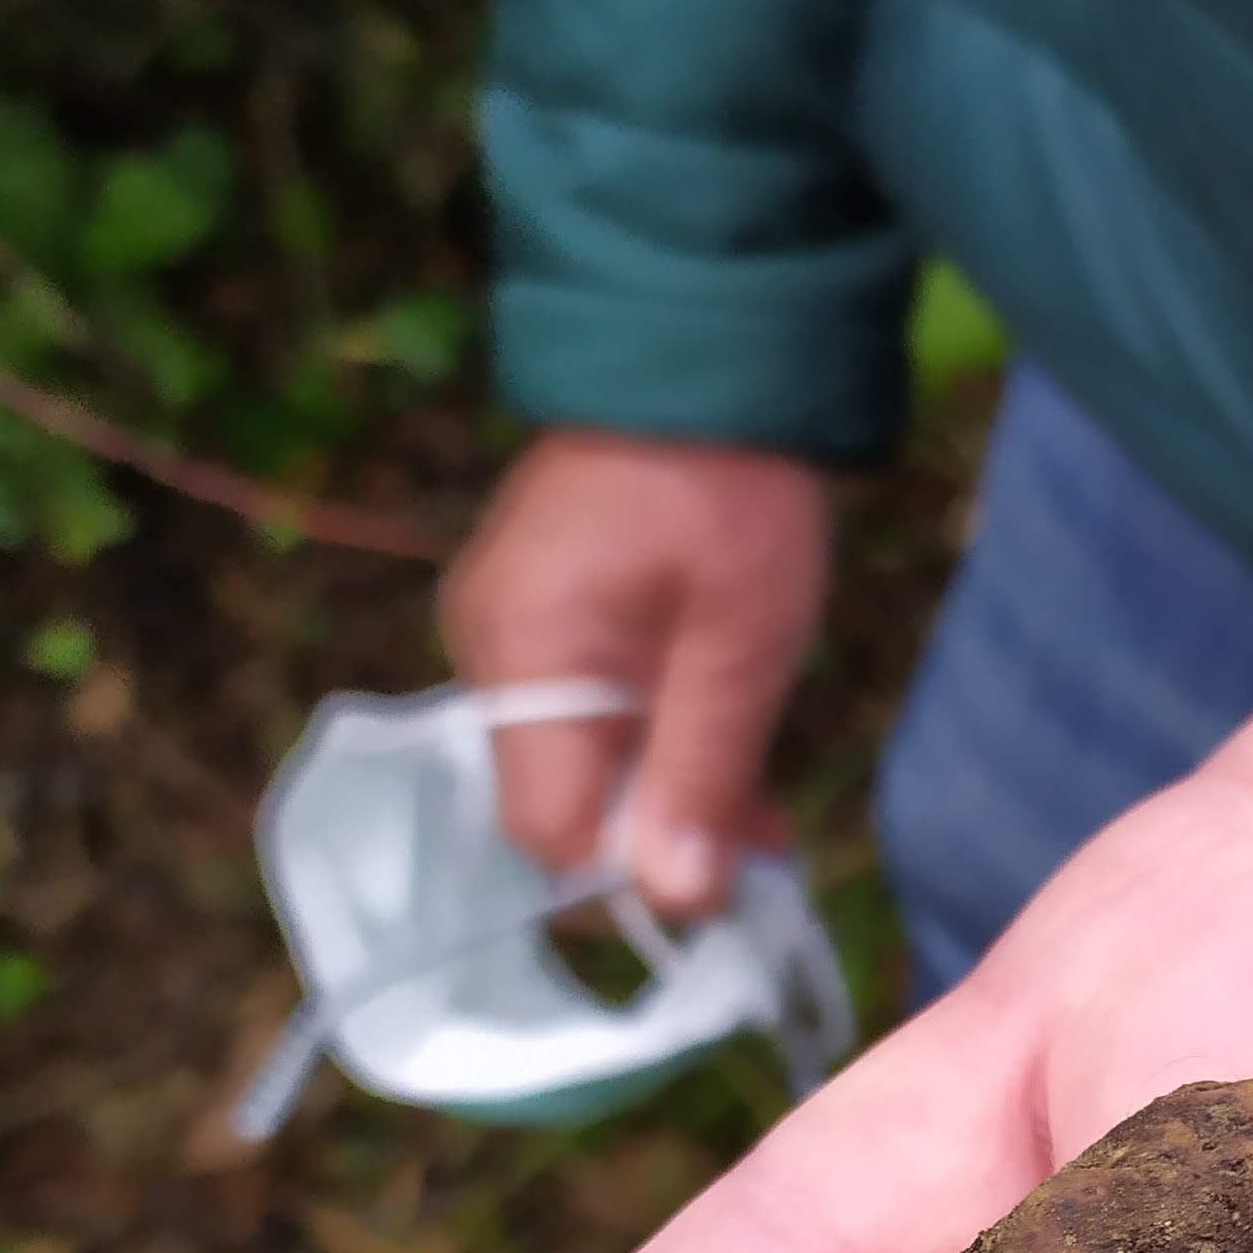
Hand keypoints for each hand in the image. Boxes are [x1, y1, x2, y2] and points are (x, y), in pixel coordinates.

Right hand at [438, 431, 831, 912]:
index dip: (632, 865)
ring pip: (575, 762)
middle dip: (657, 831)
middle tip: (767, 833)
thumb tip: (673, 901)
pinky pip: (579, 710)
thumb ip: (703, 772)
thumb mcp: (742, 642)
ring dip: (664, 787)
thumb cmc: (731, 491)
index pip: (547, 830)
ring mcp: (501, 627)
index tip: (726, 862)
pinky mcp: (532, 612)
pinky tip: (716, 728)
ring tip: (761, 791)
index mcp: (523, 655)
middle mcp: (486, 648)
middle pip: (556, 802)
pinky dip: (648, 735)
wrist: (702, 352)